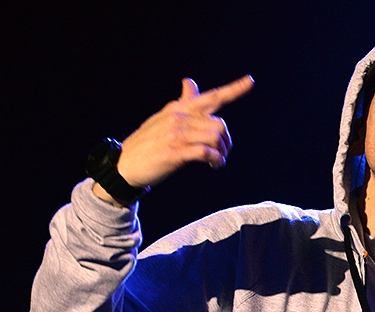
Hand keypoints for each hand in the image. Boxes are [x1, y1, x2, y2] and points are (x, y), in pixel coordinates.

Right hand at [110, 75, 253, 190]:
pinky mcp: (174, 153)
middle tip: (222, 153)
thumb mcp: (163, 117)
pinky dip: (215, 160)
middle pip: (219, 125)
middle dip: (226, 142)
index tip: (250, 81)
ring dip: (222, 153)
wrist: (124, 164)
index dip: (233, 89)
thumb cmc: (147, 142)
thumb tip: (189, 82)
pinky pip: (206, 153)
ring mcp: (176, 135)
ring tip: (217, 161)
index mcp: (179, 108)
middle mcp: (179, 117)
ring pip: (215, 138)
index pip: (210, 96)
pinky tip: (214, 165)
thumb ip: (182, 102)